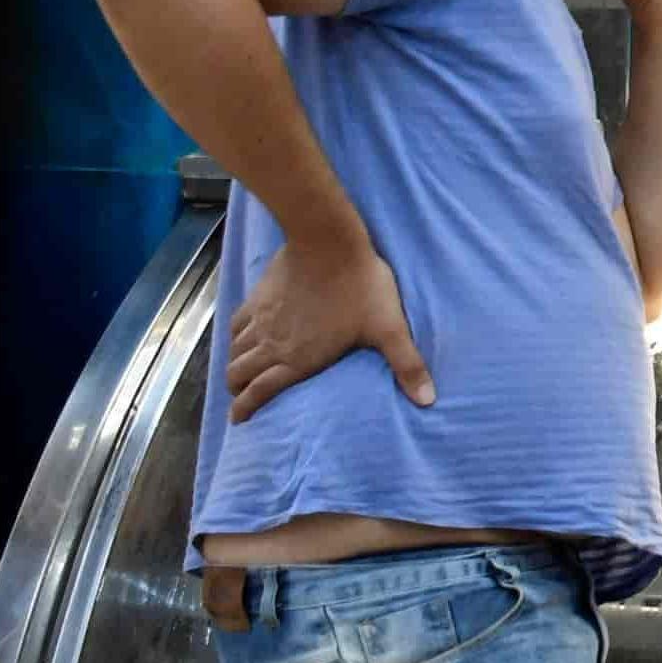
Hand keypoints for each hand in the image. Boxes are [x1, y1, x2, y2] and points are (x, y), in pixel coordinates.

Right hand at [226, 237, 430, 422]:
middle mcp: (272, 344)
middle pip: (238, 373)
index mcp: (297, 359)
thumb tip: (428, 400)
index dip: (245, 409)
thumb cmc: (360, 287)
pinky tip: (240, 336)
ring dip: (234, 365)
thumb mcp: (389, 329)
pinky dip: (233, 337)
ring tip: (239, 373)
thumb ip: (406, 366)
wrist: (328, 242)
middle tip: (241, 397)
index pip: (260, 392)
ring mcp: (261, 319)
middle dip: (236, 390)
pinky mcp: (258, 297)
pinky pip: (236, 324)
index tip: (239, 420)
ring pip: (233, 350)